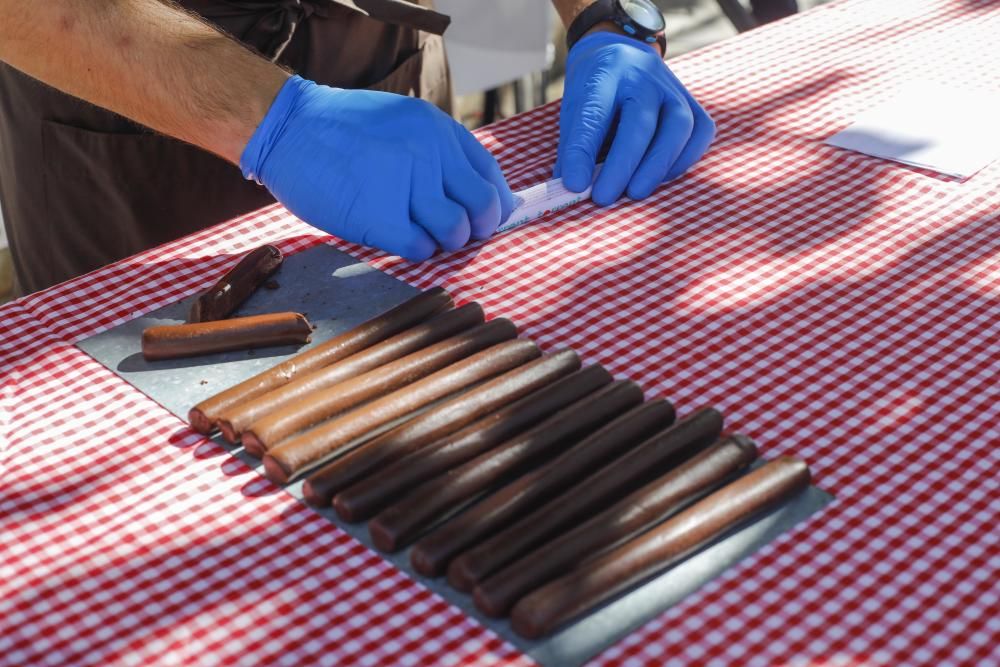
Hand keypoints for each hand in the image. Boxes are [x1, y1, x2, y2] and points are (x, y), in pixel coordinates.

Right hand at [241, 76, 514, 260]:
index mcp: (439, 130)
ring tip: (420, 232)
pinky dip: (416, 250)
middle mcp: (430, 154)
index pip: (491, 177)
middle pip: (483, 208)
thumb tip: (476, 195)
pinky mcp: (380, 217)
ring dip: (444, 241)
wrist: (286, 128)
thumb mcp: (401, 122)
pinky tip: (398, 236)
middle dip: (476, 229)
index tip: (483, 220)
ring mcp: (406, 185)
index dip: (494, 206)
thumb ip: (439, 153)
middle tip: (454, 233)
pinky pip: (420, 248)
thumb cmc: (340, 131)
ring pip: (456, 232)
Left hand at [556, 31, 715, 204]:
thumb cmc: (595, 90)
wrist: (623, 51)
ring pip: (678, 126)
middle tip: (605, 198)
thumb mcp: (574, 108)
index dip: (583, 153)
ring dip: (658, 166)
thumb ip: (574, 147)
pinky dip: (684, 159)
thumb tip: (573, 190)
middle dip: (622, 166)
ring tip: (635, 192)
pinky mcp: (693, 101)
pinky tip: (663, 178)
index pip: (593, 115)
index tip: (575, 186)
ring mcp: (673, 87)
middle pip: (640, 122)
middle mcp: (643, 75)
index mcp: (605, 73)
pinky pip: (700, 132)